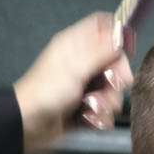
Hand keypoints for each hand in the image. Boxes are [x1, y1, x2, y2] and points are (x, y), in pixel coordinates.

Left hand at [13, 12, 133, 153]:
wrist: (28, 126)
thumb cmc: (45, 92)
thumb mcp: (75, 67)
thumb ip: (101, 51)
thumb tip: (121, 35)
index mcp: (76, 45)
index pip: (103, 27)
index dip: (117, 36)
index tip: (125, 52)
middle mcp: (82, 62)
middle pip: (114, 61)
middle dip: (116, 77)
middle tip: (112, 85)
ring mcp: (85, 84)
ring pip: (113, 87)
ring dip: (108, 101)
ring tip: (92, 108)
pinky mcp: (86, 106)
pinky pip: (106, 107)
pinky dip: (101, 116)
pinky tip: (90, 119)